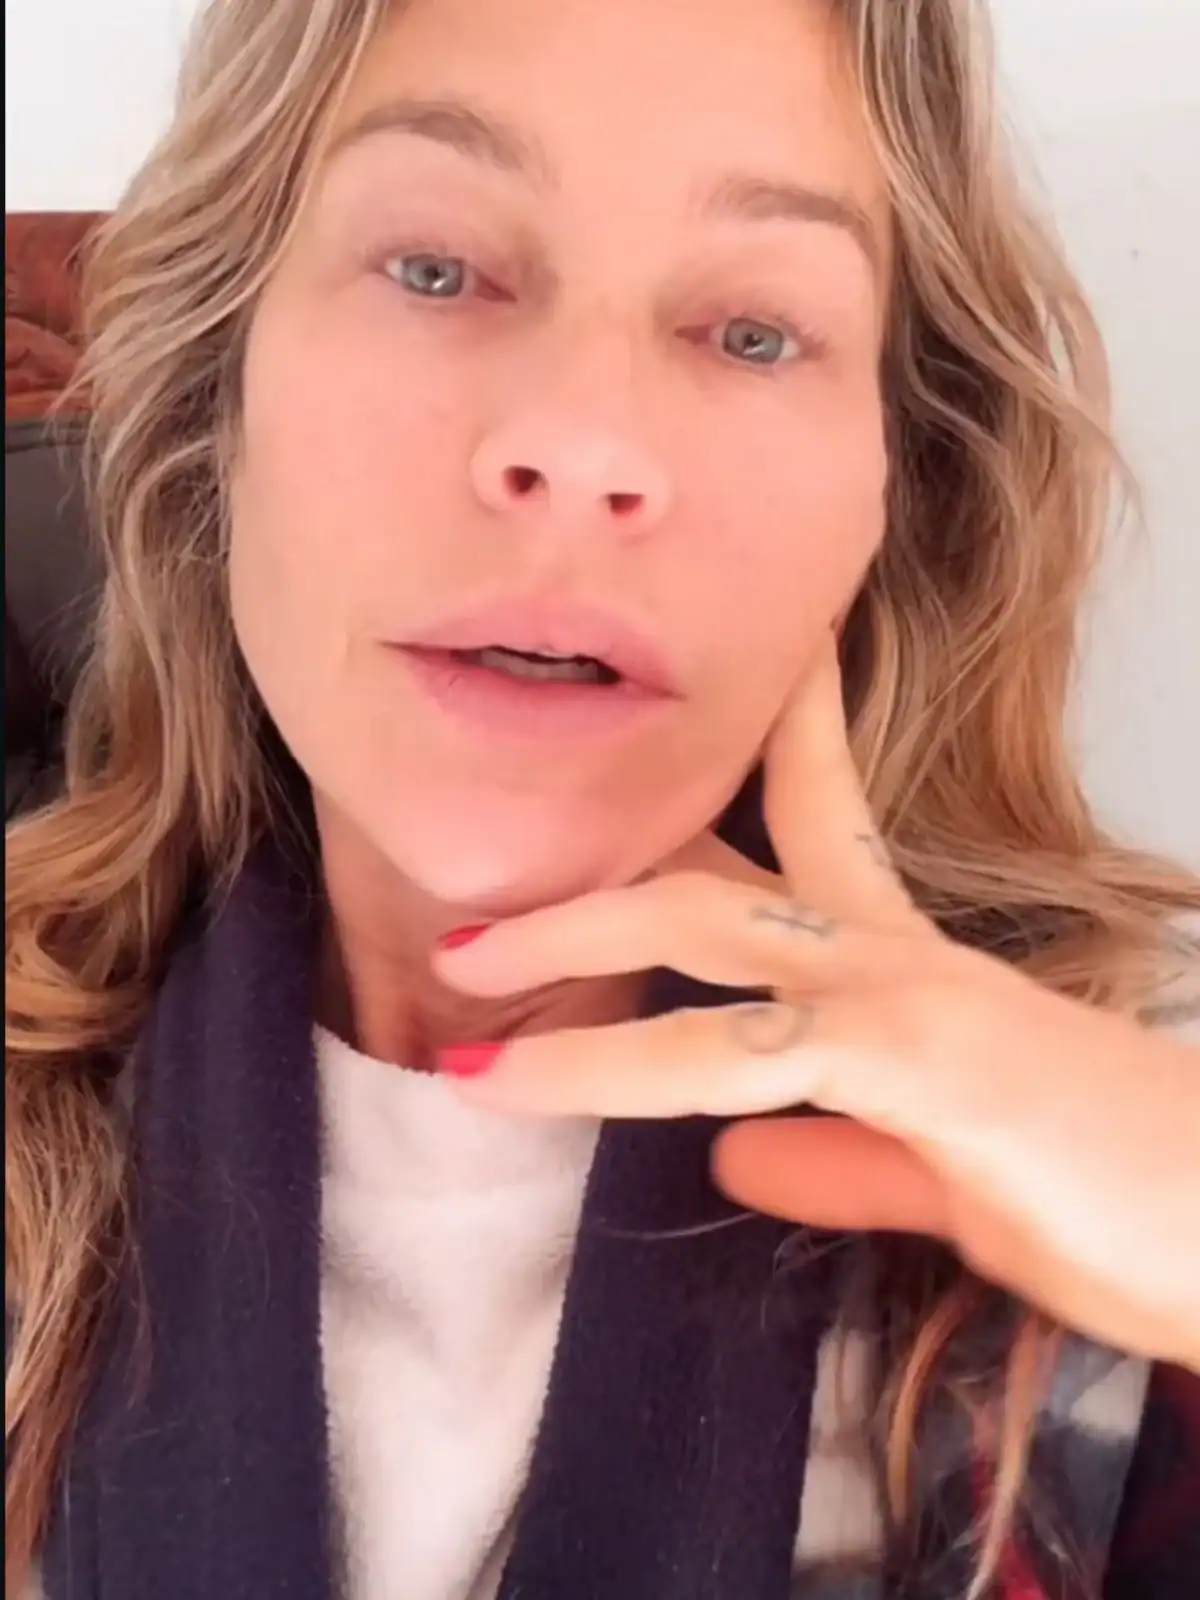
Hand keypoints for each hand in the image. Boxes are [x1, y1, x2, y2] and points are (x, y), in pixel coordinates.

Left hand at [434, 637, 1199, 1369]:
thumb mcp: (943, 1175)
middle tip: (476, 896)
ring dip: (562, 946)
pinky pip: (729, 1048)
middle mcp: (897, 950)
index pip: (821, 808)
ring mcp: (905, 991)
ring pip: (701, 928)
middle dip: (590, 869)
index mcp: (908, 963)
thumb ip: (832, 1156)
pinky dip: (608, 1065)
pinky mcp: (915, 1058)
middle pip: (717, 864)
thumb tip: (726, 1151)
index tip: (735, 649)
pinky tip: (515, 1089)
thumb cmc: (1117, 1200)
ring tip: (451, 969)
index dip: (774, 720)